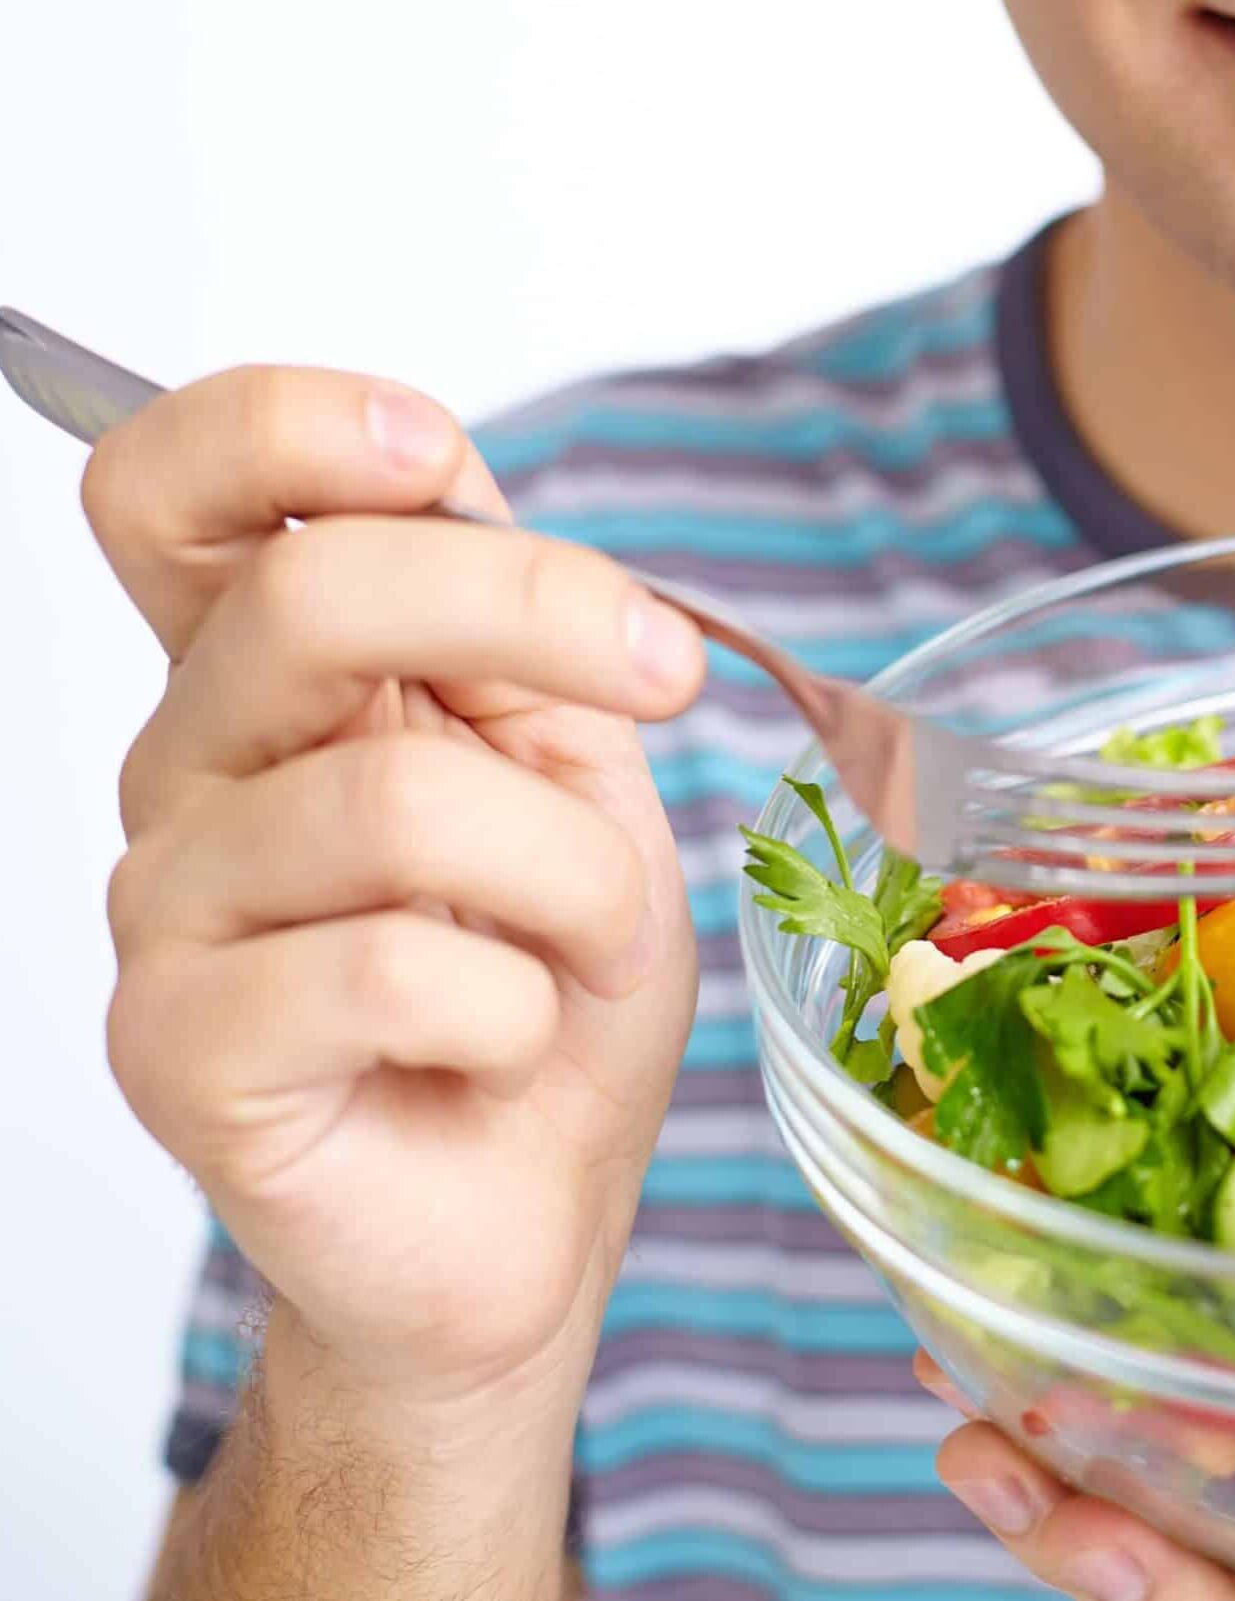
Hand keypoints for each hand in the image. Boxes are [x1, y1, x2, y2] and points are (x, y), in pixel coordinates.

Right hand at [86, 367, 706, 1432]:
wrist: (528, 1210)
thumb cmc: (547, 987)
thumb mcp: (577, 775)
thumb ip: (514, 635)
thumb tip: (454, 476)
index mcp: (274, 682)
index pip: (169, 486)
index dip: (281, 427)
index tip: (433, 449)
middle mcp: (194, 775)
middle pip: (304, 600)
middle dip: (531, 614)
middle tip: (663, 678)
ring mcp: (171, 914)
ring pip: (394, 803)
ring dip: (569, 878)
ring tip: (580, 950)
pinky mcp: (182, 1051)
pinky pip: (388, 970)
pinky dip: (515, 1006)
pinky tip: (502, 1044)